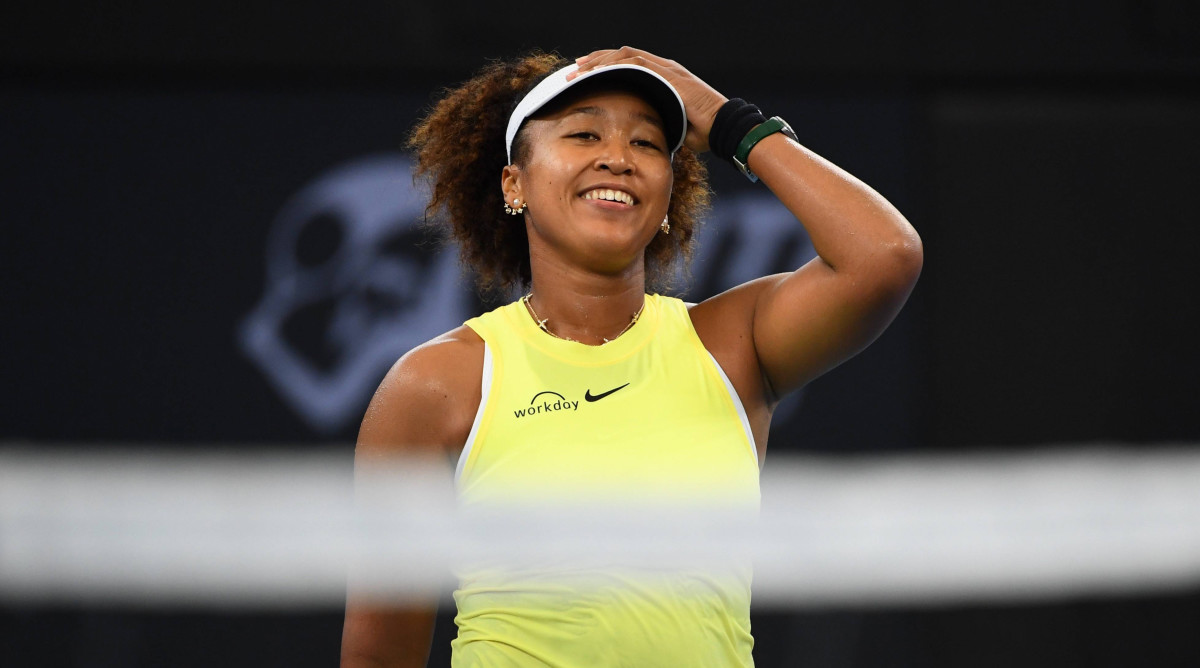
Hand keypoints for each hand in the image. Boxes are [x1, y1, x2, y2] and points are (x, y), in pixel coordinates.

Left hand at [571, 47, 726, 153]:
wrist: (722, 128)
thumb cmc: (702, 132)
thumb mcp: (670, 125)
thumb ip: (655, 122)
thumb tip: (639, 136)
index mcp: (663, 77)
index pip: (628, 65)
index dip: (604, 67)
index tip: (584, 75)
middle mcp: (663, 67)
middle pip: (622, 55)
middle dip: (595, 61)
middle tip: (573, 70)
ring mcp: (666, 68)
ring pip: (625, 55)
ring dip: (598, 62)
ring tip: (577, 71)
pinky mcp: (668, 73)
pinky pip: (635, 62)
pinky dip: (613, 65)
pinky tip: (596, 73)